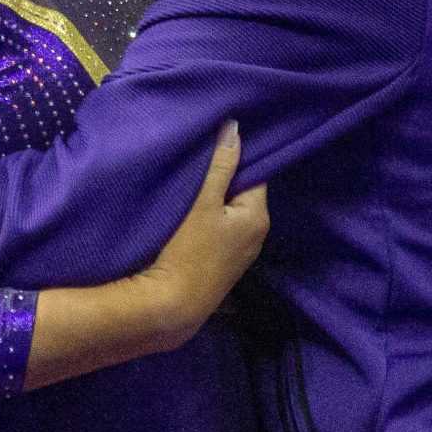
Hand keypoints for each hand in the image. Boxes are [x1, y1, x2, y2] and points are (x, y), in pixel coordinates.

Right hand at [133, 123, 268, 347]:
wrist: (173, 305)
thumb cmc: (189, 250)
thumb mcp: (203, 202)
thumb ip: (221, 165)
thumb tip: (235, 126)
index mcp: (259, 215)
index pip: (256, 173)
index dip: (237, 157)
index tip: (215, 142)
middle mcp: (258, 233)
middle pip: (243, 192)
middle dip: (224, 176)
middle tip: (198, 158)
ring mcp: (242, 250)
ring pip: (231, 211)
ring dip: (215, 197)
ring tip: (192, 181)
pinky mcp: (225, 262)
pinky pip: (222, 227)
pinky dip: (210, 217)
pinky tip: (191, 211)